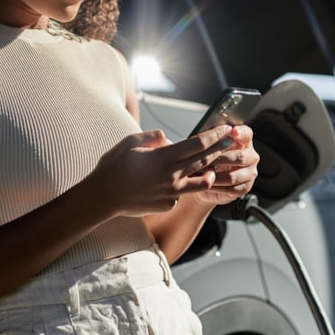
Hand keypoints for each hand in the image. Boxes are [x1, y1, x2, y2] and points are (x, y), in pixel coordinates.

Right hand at [82, 125, 235, 216]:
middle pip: (204, 160)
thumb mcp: (131, 142)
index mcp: (164, 157)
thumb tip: (170, 139)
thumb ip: (154, 138)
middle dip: (220, 149)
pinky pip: (181, 193)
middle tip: (232, 141)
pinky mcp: (168, 204)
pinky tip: (175, 183)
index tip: (224, 129)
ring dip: (210, 171)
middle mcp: (172, 176)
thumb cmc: (114, 166)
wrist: (103, 197)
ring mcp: (172, 193)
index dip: (213, 136)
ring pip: (201, 181)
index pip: (197, 144)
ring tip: (215, 166)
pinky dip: (181, 186)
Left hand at [192, 125, 259, 206]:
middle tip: (204, 161)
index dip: (241, 133)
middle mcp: (251, 156)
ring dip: (215, 176)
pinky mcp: (245, 187)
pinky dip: (216, 187)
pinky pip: (231, 189)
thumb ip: (212, 140)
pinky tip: (206, 183)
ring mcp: (250, 173)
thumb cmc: (207, 158)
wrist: (204, 179)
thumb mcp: (208, 146)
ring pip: (233, 176)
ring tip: (201, 174)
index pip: (246, 134)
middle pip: (239, 157)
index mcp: (244, 141)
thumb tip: (209, 135)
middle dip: (219, 159)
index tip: (233, 131)